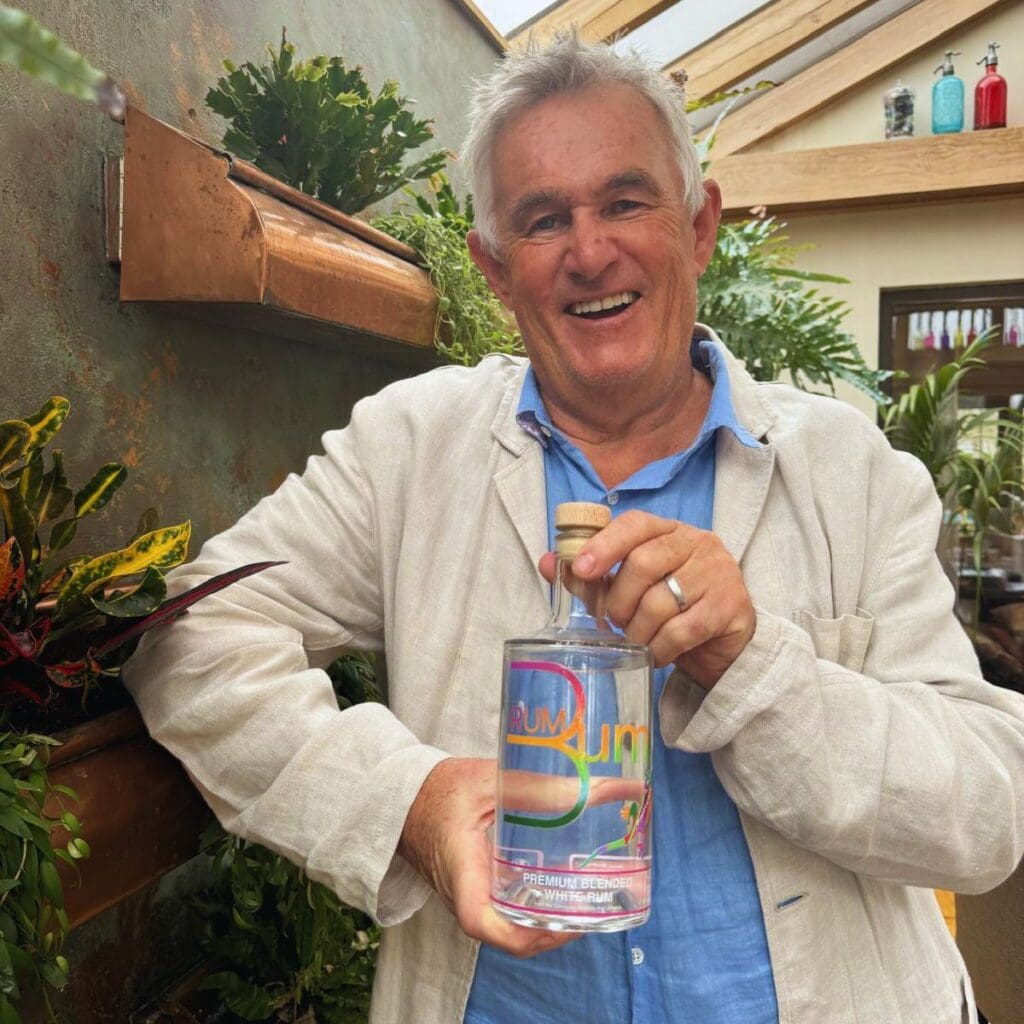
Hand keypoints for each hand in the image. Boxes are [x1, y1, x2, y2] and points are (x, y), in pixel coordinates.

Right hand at [397, 758, 579, 956]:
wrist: (404, 797)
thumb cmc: (439, 788)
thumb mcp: (488, 780)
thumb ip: (540, 786)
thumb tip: (603, 788)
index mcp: (460, 868)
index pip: (480, 921)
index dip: (520, 934)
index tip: (560, 924)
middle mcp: (464, 893)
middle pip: (506, 934)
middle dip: (550, 932)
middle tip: (593, 910)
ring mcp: (469, 895)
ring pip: (509, 926)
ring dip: (545, 922)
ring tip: (587, 900)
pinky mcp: (475, 889)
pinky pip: (505, 911)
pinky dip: (534, 907)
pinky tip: (561, 886)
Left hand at [539, 510, 754, 688]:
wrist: (722, 643)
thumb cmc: (670, 608)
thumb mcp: (630, 588)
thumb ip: (592, 577)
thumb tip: (548, 563)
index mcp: (669, 530)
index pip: (635, 523)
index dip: (604, 544)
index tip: (580, 569)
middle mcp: (698, 543)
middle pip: (644, 562)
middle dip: (619, 599)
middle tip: (614, 620)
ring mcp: (718, 573)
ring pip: (660, 600)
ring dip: (638, 629)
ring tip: (636, 639)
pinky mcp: (730, 608)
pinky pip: (681, 630)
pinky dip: (659, 648)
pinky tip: (656, 653)